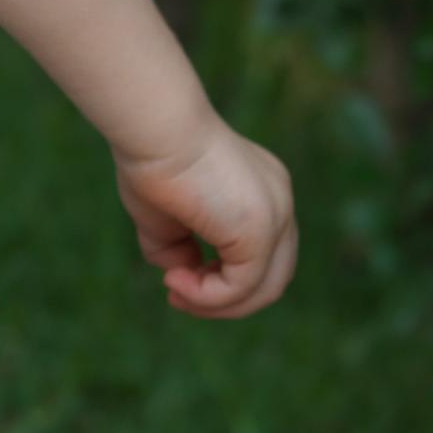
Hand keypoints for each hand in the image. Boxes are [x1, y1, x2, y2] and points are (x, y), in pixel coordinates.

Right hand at [115, 123, 297, 318]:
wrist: (155, 128)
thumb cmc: (152, 159)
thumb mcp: (166, 214)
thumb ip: (180, 246)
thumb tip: (182, 273)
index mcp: (263, 192)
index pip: (262, 254)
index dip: (222, 278)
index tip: (177, 276)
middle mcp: (279, 202)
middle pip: (272, 277)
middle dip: (225, 299)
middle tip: (177, 294)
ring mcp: (277, 215)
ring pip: (264, 289)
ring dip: (216, 304)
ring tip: (175, 291)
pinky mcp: (261, 231)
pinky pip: (242, 287)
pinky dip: (207, 296)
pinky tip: (175, 280)